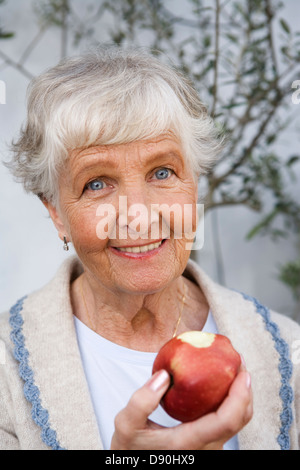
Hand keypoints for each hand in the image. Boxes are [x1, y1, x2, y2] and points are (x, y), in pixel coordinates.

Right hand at [110, 365, 252, 449]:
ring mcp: (208, 449)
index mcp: (189, 443)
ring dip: (241, 396)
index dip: (239, 396)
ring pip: (237, 422)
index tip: (242, 373)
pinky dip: (231, 402)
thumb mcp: (125, 425)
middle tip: (239, 362)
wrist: (132, 465)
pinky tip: (220, 383)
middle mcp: (205, 450)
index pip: (226, 421)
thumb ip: (142, 401)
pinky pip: (227, 422)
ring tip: (233, 369)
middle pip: (240, 421)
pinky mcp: (207, 444)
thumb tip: (164, 375)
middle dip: (246, 390)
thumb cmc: (130, 447)